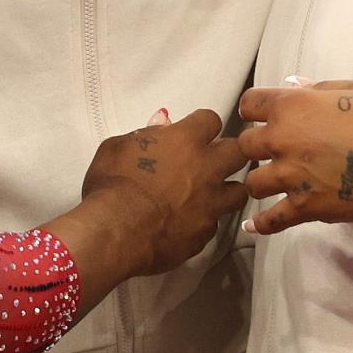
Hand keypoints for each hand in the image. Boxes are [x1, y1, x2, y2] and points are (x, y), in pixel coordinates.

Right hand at [75, 108, 249, 277]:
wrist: (118, 232)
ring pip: (239, 191)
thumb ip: (145, 133)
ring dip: (227, 189)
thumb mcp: (116, 147)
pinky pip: (215, 223)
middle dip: (229, 153)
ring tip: (212, 193)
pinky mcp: (206, 232)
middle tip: (213, 159)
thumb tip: (162, 122)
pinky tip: (191, 222)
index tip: (195, 131)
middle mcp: (207, 168)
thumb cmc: (112, 185)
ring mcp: (211, 202)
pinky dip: (206, 220)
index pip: (211, 120)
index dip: (203, 125)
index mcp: (185, 140)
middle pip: (238, 152)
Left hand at [237, 79, 352, 233]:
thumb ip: (317, 88)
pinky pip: (271, 220)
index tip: (262, 119)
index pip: (249, 105)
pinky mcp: (304, 207)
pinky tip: (253, 225)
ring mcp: (290, 176)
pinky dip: (261, 224)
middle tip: (274, 153)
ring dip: (262, 183)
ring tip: (274, 185)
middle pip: (245, 146)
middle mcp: (281, 140)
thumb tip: (295, 85)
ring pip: (253, 183)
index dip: (254, 112)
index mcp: (290, 106)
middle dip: (257, 148)